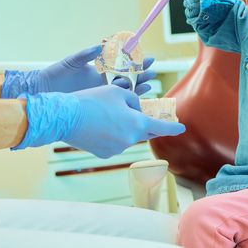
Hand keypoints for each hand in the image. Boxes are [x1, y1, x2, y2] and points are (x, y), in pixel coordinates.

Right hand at [15, 85, 185, 157]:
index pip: (161, 127)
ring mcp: (117, 149)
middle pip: (145, 133)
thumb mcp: (119, 92)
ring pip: (128, 137)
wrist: (65, 117)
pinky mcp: (104, 154)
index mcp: (137, 124)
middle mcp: (130, 140)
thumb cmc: (93, 100)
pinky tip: (99, 125)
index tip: (182, 128)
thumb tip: (138, 110)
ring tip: (107, 114)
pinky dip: (112, 135)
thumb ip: (135, 101)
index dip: (173, 128)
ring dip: (125, 128)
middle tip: (144, 116)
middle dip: (146, 125)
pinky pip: (115, 143)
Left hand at [39, 45, 156, 94]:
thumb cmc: (55, 76)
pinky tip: (137, 101)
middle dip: (142, 75)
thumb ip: (86, 55)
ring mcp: (102, 95)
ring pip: (126, 92)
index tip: (148, 58)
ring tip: (149, 84)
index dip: (136, 62)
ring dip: (138, 88)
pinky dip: (128, 102)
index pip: (122, 65)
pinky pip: (117, 105)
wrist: (43, 93)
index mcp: (99, 70)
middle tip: (153, 72)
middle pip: (129, 78)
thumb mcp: (71, 63)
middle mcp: (103, 82)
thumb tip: (100, 46)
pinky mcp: (99, 105)